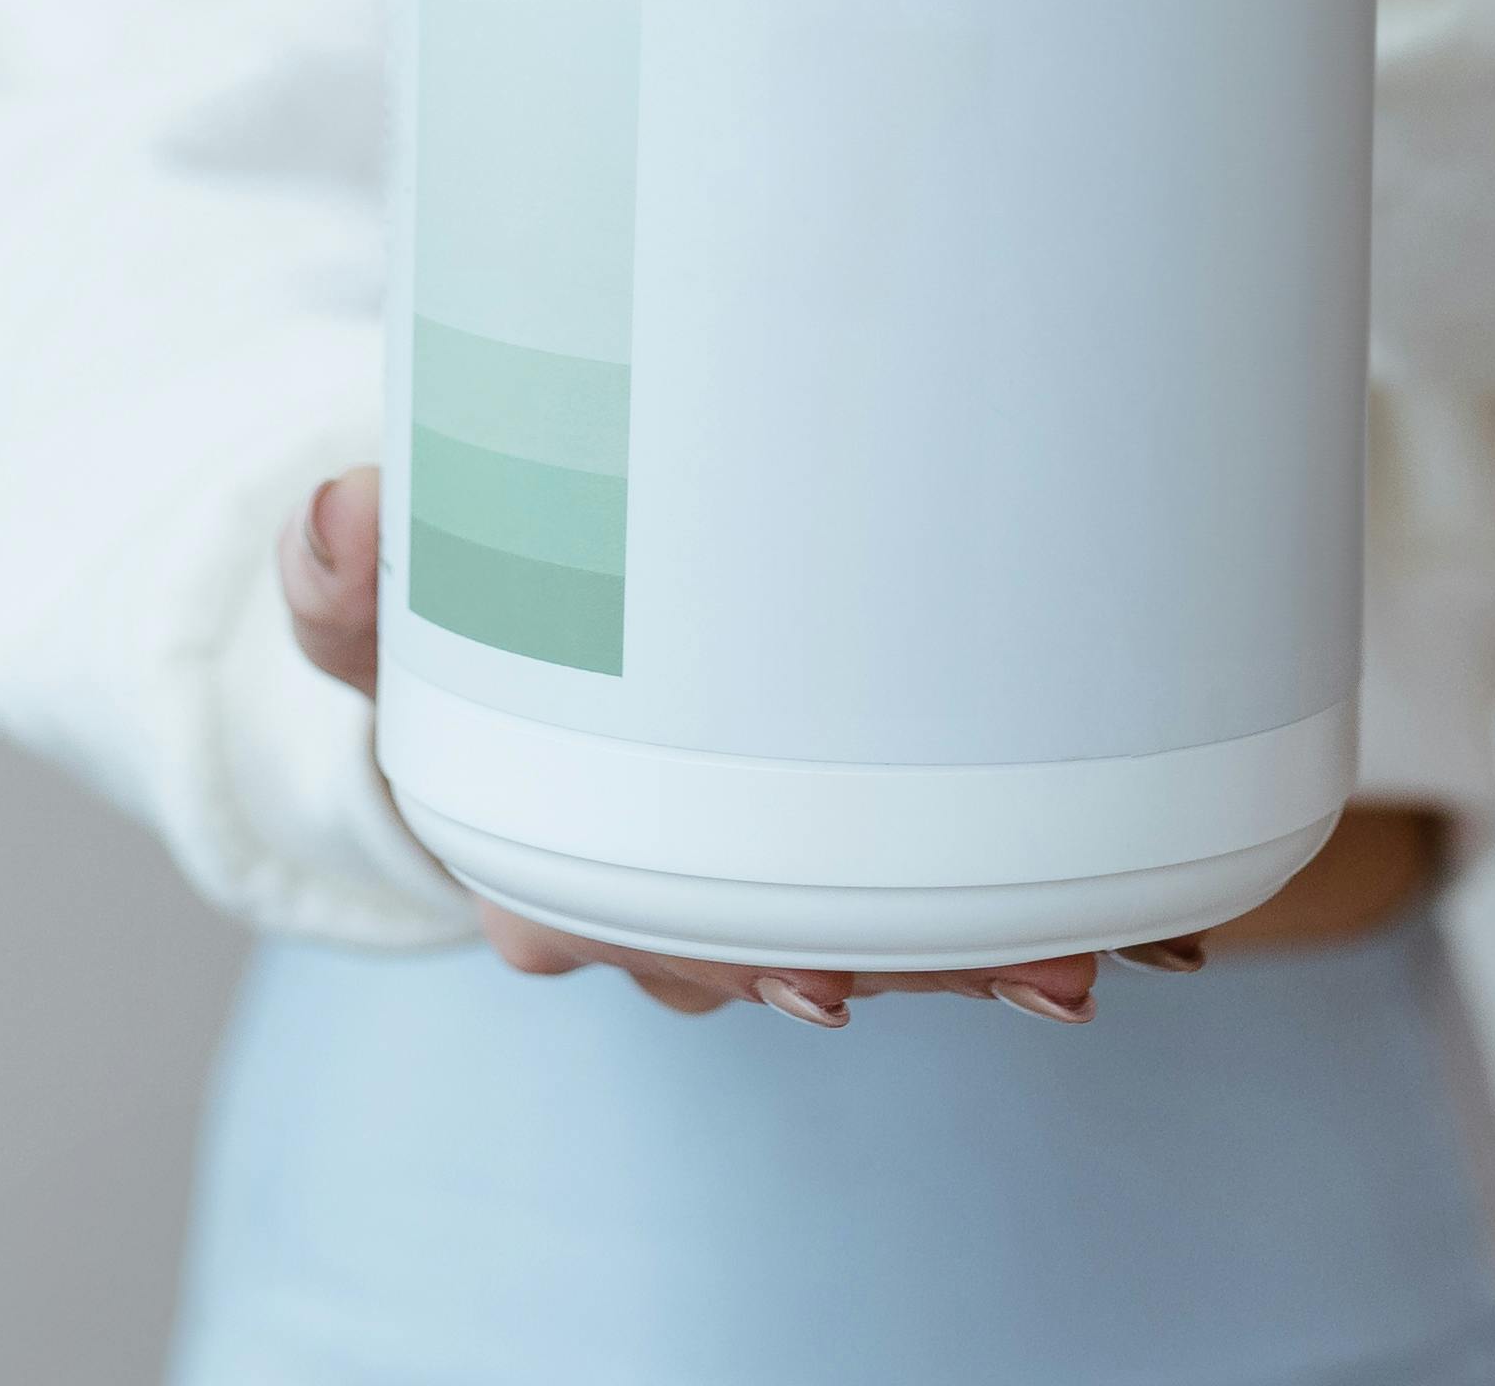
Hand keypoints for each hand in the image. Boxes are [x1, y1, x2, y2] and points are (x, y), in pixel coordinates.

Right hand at [276, 469, 1157, 1024]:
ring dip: (992, 956)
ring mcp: (754, 899)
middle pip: (799, 970)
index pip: (656, 948)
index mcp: (549, 882)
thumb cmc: (440, 645)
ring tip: (1106, 956)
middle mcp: (662, 924)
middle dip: (917, 976)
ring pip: (882, 952)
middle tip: (1040, 972)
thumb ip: (346, 582)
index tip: (824, 981)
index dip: (746, 966)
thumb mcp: (372, 620)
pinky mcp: (832, 851)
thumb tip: (342, 513)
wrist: (486, 661)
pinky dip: (1032, 905)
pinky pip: (937, 898)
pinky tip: (1152, 921)